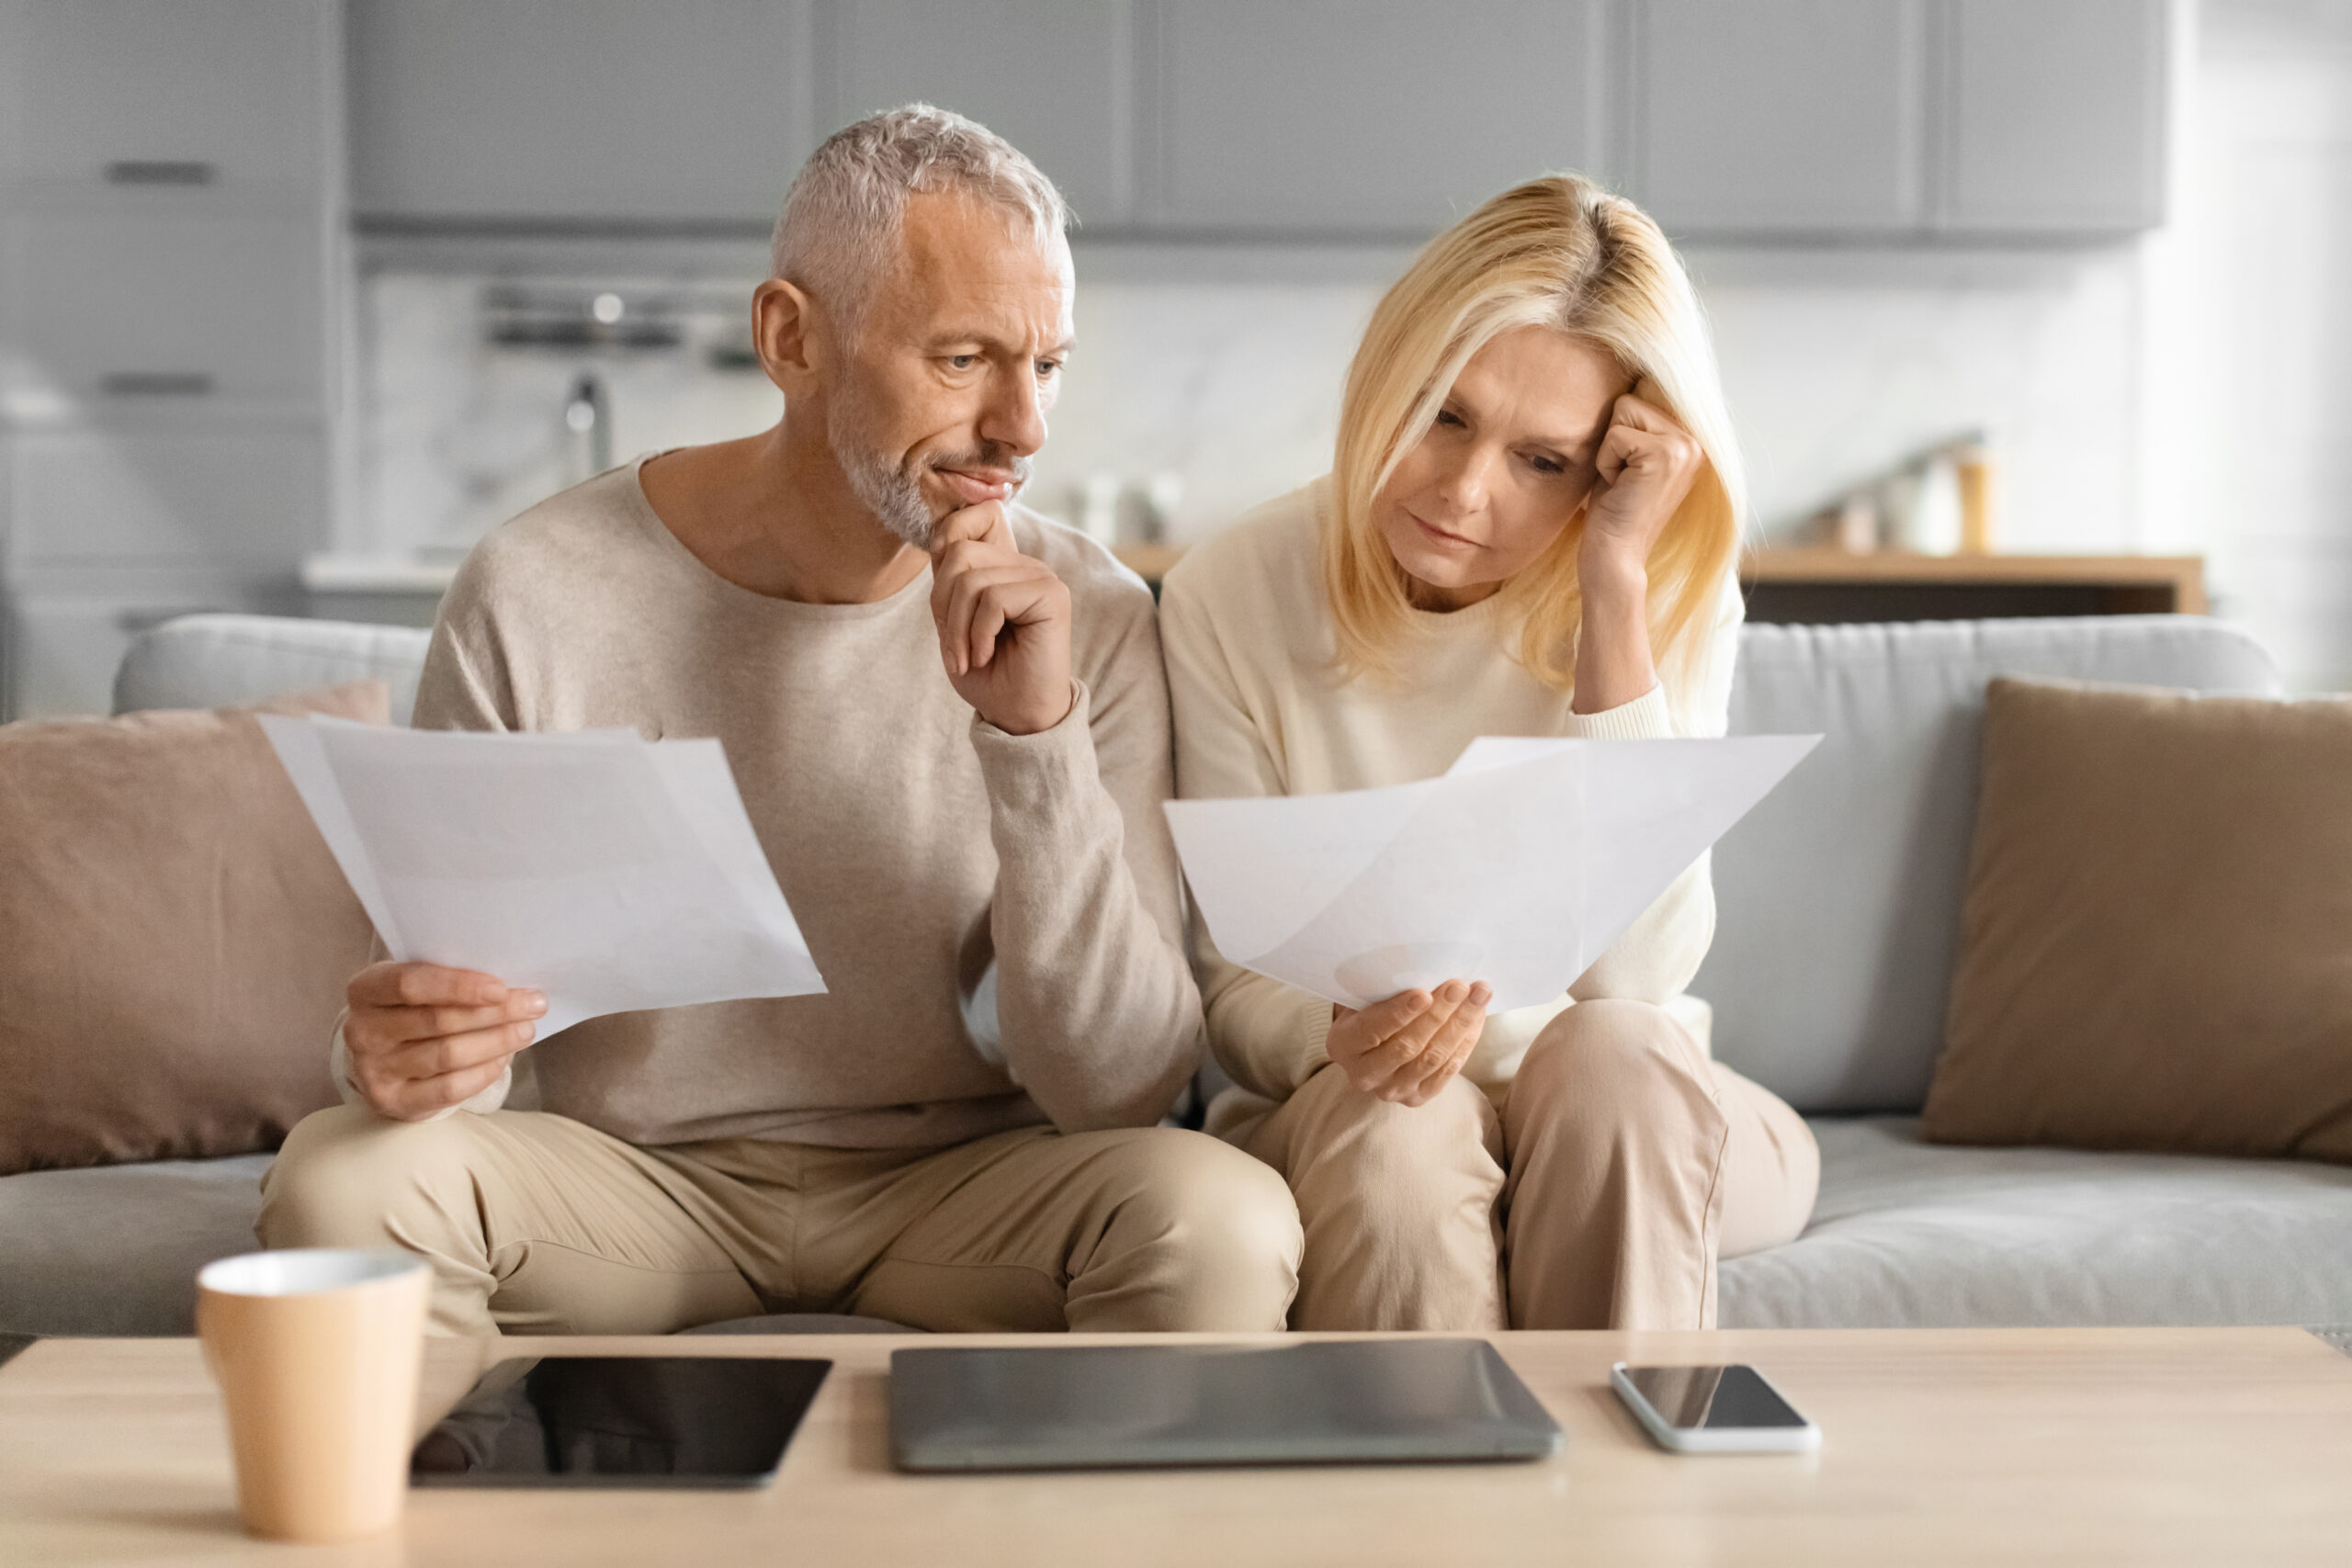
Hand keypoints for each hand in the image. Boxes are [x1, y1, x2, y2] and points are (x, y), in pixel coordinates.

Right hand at [343, 962, 544, 1120]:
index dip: (459, 986)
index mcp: (366, 989)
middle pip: (438, 1020)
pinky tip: (504, 1058)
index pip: (411, 984)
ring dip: (496, 1041)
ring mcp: (374, 1069)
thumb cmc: (412, 1008)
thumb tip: (512, 986)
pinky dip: (483, 1072)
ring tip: (526, 1030)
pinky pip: (449, 1089)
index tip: (501, 988)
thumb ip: (451, 980)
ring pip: (448, 1055)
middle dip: (495, 1012)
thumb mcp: (419, 985)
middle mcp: (362, 1030)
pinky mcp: (392, 1101)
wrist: (382, 1055)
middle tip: (534, 1005)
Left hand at [928, 499, 1074, 735]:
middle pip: (960, 553)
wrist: (1018, 715)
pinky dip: (978, 634)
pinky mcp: (1051, 595)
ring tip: (969, 658)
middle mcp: (1024, 564)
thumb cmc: (987, 674)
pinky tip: (986, 656)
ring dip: (958, 628)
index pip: (979, 514)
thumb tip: (938, 537)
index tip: (944, 594)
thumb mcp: (952, 621)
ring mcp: (1041, 577)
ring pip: (971, 578)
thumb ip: (949, 578)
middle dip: (943, 605)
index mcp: (1003, 565)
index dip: (949, 535)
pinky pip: (993, 599)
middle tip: (954, 648)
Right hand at [1326, 979, 1491, 1105]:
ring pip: (1432, 1058)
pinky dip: (1466, 1040)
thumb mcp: (1363, 997)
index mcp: (1343, 1045)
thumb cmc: (1369, 1009)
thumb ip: (1382, 990)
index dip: (1399, 1012)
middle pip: (1407, 1046)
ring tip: (1478, 995)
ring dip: (1460, 1024)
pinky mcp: (1417, 1097)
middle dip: (1438, 1014)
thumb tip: (1423, 968)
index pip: (1372, 1030)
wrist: (1371, 1046)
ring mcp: (1392, 1090)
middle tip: (1459, 986)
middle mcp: (1364, 1074)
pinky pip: (1447, 1070)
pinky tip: (1477, 1016)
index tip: (1423, 993)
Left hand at [1579, 384, 1702, 578]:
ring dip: (1610, 451)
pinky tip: (1620, 488)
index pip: (1640, 399)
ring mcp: (1685, 447)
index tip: (1628, 473)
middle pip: (1630, 401)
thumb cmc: (1614, 509)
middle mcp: (1697, 441)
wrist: (1615, 556)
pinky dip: (1606, 462)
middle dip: (1614, 441)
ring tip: (1623, 482)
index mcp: (1692, 441)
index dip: (1619, 436)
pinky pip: (1615, 436)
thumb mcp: (1631, 459)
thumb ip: (1639, 426)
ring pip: (1622, 412)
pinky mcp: (1665, 455)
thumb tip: (1631, 378)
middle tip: (1624, 480)